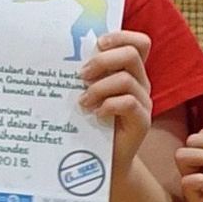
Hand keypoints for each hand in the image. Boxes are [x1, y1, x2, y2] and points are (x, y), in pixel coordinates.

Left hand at [79, 30, 152, 175]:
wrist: (103, 164)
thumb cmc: (90, 126)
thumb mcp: (87, 95)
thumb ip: (84, 77)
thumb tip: (58, 56)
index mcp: (129, 72)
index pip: (138, 43)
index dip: (121, 36)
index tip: (98, 43)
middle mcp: (140, 83)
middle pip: (131, 54)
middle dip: (103, 60)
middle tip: (81, 75)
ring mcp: (143, 102)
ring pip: (126, 79)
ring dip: (99, 88)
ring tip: (83, 102)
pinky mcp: (142, 121)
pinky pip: (129, 103)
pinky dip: (108, 105)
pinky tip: (95, 114)